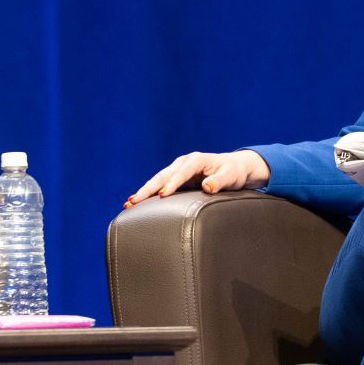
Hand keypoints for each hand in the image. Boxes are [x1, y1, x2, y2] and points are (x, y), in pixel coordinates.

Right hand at [126, 149, 268, 205]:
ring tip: (129, 204)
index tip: (162, 195)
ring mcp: (178, 170)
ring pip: (157, 180)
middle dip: (147, 189)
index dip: (171, 184)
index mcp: (196, 160)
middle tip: (134, 201)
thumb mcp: (231, 177)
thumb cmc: (234, 173)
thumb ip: (219, 182)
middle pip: (162, 176)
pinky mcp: (176, 178)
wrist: (234, 168)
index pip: (181, 173)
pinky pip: (160, 185)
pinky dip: (148, 193)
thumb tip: (207, 187)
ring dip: (143, 192)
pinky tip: (136, 202)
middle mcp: (183, 163)